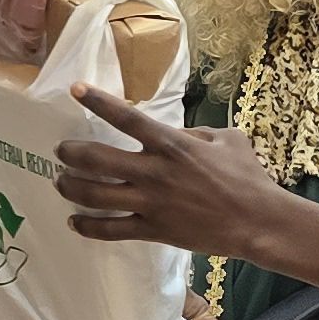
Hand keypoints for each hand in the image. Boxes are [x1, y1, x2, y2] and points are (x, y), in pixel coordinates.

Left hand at [54, 88, 283, 252]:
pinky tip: (75, 222)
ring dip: (70, 186)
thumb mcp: (226, 139)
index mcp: (171, 144)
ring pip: (94, 195)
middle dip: (70, 153)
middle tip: (61, 150)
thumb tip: (175, 133)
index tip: (75, 89)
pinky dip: (87, 226)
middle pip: (96, 159)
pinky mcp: (152, 231)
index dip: (97, 101)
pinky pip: (110, 230)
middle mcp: (153, 172)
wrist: (258, 221)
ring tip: (60, 181)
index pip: (125, 117)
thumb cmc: (248, 177)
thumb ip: (195, 133)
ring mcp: (150, 203)